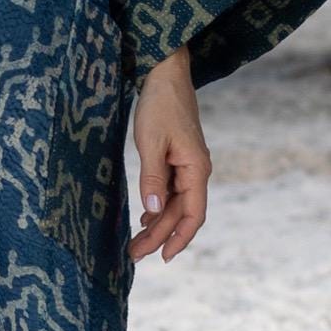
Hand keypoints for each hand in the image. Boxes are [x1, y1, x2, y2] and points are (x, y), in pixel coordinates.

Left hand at [128, 43, 207, 265]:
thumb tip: (154, 211)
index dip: (180, 238)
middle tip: (134, 255)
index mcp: (196, 169)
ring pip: (174, 204)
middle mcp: (196, 170)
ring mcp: (187, 164)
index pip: (193, 214)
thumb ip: (153, 178)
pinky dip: (157, 206)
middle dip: (159, 236)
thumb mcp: (150, 142)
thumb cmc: (160, 105)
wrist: (166, 73)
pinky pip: (170, 190)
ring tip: (135, 243)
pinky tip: (144, 217)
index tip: (164, 257)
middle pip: (181, 213)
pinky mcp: (177, 158)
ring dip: (156, 224)